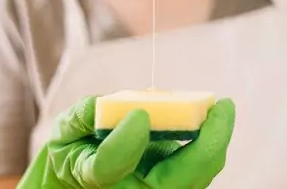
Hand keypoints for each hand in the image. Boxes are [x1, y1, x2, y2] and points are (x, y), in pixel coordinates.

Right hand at [17, 96, 234, 188]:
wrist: (77, 182)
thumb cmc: (72, 155)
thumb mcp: (64, 135)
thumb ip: (84, 118)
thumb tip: (116, 106)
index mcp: (94, 183)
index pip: (108, 167)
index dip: (123, 143)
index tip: (138, 114)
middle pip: (176, 181)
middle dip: (206, 145)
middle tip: (222, 107)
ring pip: (195, 178)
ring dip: (213, 143)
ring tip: (221, 111)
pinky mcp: (171, 185)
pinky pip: (198, 172)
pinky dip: (208, 145)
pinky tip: (213, 119)